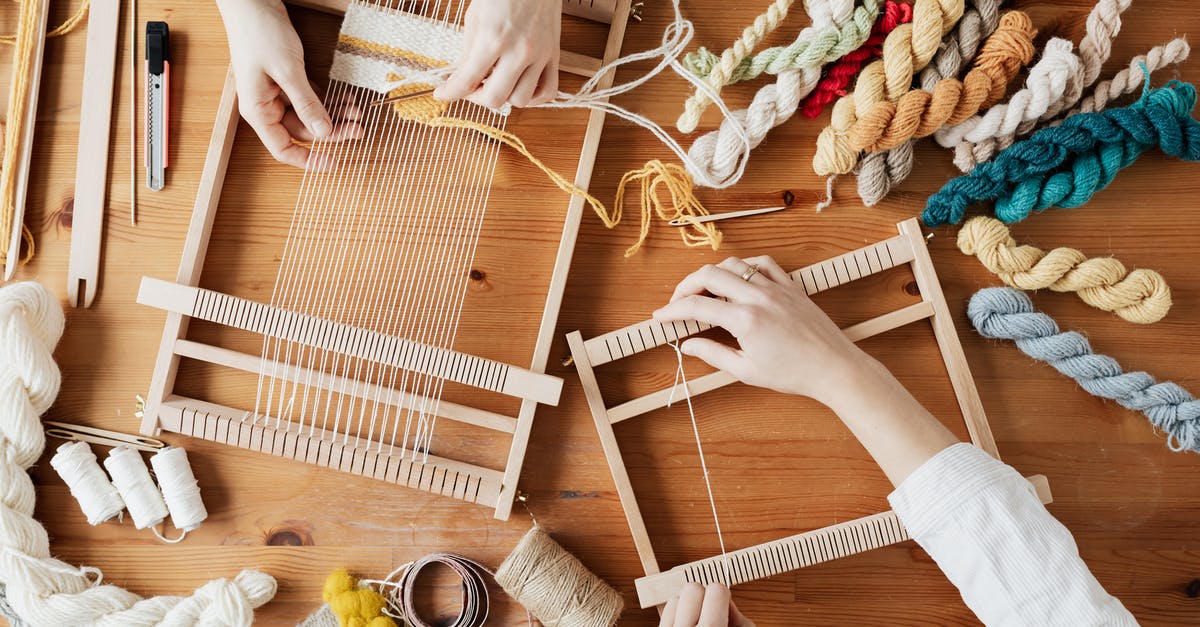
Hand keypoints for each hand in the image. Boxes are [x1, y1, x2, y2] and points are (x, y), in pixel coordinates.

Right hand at [216, 0, 361, 168]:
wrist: (252, 3)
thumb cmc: (259, 33)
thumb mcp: (288, 72)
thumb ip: (307, 104)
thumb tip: (324, 133)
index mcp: (258, 110)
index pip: (283, 148)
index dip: (308, 160)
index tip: (334, 162)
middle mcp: (266, 105)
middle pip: (303, 131)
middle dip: (332, 131)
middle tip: (357, 128)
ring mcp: (277, 93)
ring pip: (310, 115)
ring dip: (334, 114)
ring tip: (356, 111)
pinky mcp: (287, 80)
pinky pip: (310, 99)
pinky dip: (328, 100)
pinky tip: (346, 98)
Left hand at [434, 0, 560, 108]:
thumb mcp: (475, 18)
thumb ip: (469, 52)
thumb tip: (462, 79)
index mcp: (493, 38)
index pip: (467, 81)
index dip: (450, 92)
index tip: (442, 94)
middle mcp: (518, 51)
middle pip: (495, 99)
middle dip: (476, 98)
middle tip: (470, 88)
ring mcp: (539, 55)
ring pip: (521, 100)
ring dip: (505, 97)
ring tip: (496, 83)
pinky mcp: (554, 55)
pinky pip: (548, 92)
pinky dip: (534, 98)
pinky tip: (520, 87)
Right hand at [653, 256, 866, 406]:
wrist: (834, 367)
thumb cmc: (793, 373)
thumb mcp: (747, 370)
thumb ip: (713, 354)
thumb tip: (687, 345)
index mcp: (745, 320)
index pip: (697, 307)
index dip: (673, 310)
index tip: (661, 316)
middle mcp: (758, 297)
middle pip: (709, 275)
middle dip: (686, 286)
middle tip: (677, 301)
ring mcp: (776, 288)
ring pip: (734, 265)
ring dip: (713, 273)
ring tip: (705, 291)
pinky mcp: (791, 286)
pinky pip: (763, 264)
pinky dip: (744, 266)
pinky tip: (738, 278)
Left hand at [659, 583, 753, 626]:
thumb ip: (742, 621)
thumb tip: (728, 602)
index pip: (716, 590)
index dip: (723, 594)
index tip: (723, 602)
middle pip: (693, 588)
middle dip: (704, 595)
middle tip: (710, 611)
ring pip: (676, 597)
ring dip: (689, 605)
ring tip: (698, 621)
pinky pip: (666, 610)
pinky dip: (677, 614)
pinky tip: (686, 625)